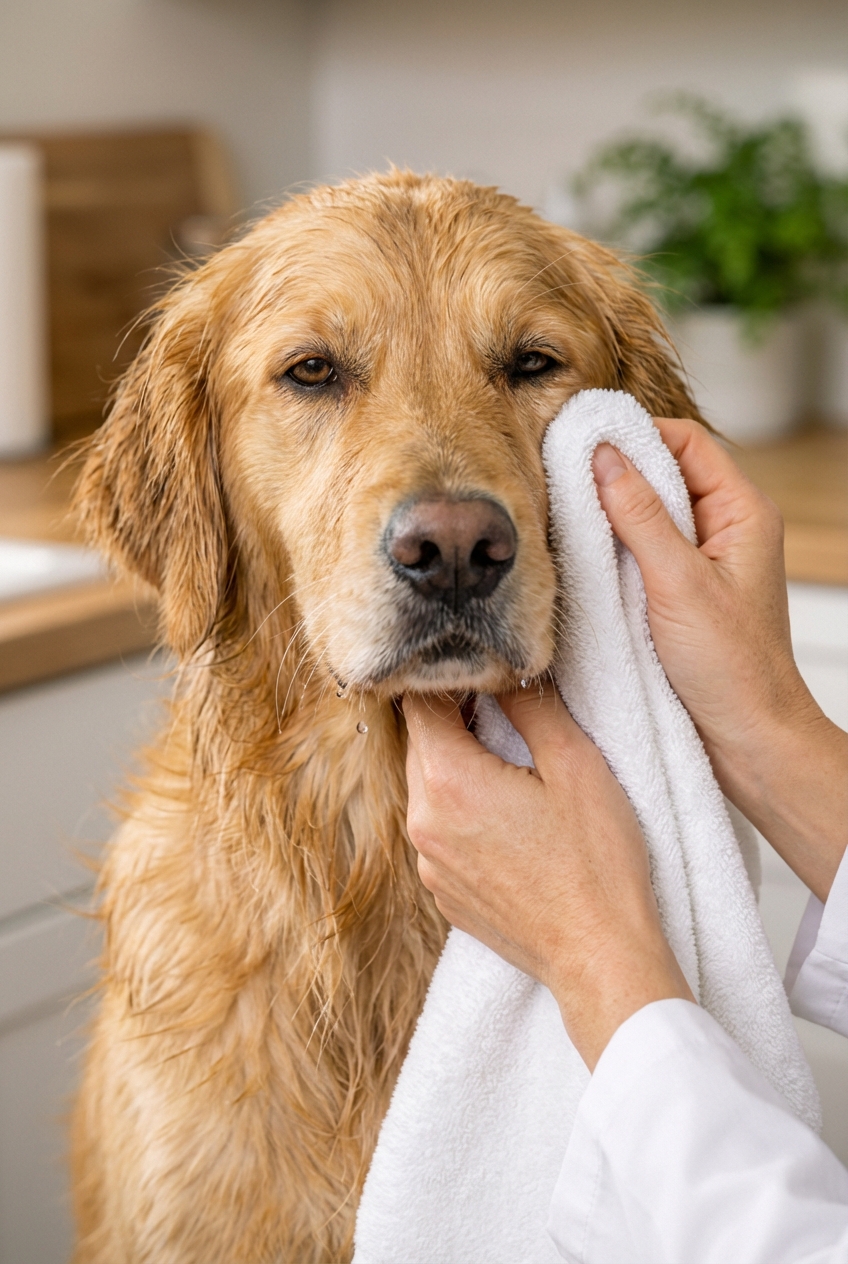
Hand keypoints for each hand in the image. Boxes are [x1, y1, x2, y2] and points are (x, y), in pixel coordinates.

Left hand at [403, 686, 692, 1070]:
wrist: (599, 957)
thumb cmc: (596, 861)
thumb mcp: (575, 764)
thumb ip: (530, 707)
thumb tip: (504, 673)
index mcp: (448, 781)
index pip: (418, 703)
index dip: (448, 678)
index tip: (483, 673)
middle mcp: (422, 822)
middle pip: (419, 744)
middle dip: (454, 719)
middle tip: (503, 710)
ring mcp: (428, 862)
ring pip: (427, 788)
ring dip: (458, 766)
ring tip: (511, 765)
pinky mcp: (443, 892)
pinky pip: (438, 830)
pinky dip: (462, 811)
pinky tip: (509, 818)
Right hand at [593, 420, 847, 899]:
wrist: (746, 739)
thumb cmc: (731, 668)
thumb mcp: (680, 585)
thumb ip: (641, 517)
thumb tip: (603, 456)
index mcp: (743, 513)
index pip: (686, 442)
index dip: (636, 434)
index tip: (584, 438)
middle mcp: (724, 529)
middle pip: (664, 474)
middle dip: (616, 472)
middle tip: (562, 474)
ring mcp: (700, 561)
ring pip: (648, 514)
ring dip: (610, 514)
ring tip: (565, 514)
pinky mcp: (678, 592)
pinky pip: (640, 552)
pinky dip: (611, 549)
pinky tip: (581, 557)